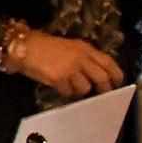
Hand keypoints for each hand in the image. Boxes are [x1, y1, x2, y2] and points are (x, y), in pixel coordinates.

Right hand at [9, 28, 123, 97]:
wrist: (24, 47)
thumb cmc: (45, 46)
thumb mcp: (69, 47)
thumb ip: (83, 59)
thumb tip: (95, 76)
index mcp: (85, 48)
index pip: (109, 62)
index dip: (116, 75)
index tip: (117, 84)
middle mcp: (81, 57)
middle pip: (102, 78)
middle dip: (104, 90)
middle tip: (102, 96)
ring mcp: (71, 68)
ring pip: (85, 88)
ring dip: (79, 91)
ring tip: (71, 87)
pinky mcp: (60, 79)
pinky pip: (69, 92)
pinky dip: (65, 92)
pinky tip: (58, 86)